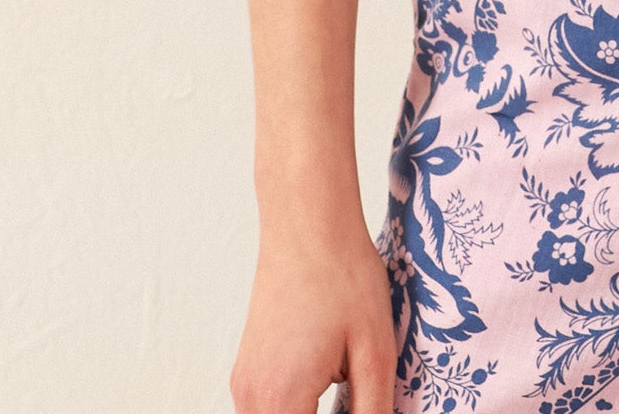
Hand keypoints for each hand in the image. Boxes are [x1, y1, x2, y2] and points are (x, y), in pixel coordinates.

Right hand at [230, 216, 395, 413]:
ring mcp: (244, 383)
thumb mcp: (373, 348)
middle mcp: (251, 399)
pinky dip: (295, 408)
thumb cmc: (343, 276)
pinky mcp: (248, 368)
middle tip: (358, 403)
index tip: (362, 412)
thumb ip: (372, 409)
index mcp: (282, 399)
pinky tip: (329, 385)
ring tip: (346, 388)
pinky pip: (268, 409)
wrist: (307, 222)